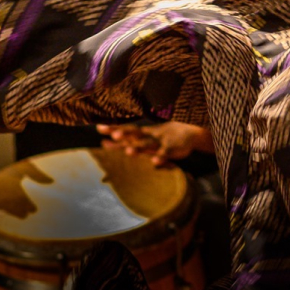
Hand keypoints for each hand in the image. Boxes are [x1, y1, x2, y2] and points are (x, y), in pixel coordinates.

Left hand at [97, 121, 213, 166]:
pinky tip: (154, 161)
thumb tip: (104, 143)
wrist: (190, 132)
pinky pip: (166, 152)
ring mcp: (161, 141)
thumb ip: (126, 142)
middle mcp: (150, 135)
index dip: (114, 128)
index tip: (99, 128)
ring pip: (149, 143)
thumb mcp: (145, 138)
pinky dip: (160, 156)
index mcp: (143, 132)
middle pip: (135, 133)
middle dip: (125, 134)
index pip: (126, 129)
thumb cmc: (163, 136)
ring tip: (129, 151)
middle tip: (113, 135)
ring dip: (139, 147)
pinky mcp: (172, 148)